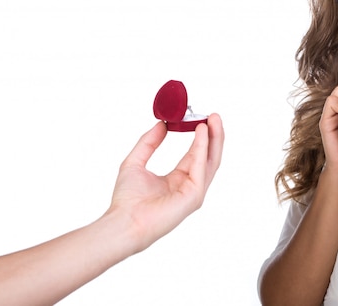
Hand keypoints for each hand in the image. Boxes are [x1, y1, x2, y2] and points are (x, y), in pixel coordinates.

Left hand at [107, 114, 223, 252]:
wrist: (123, 221)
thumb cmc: (126, 200)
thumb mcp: (135, 162)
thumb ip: (149, 143)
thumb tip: (161, 125)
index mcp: (177, 180)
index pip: (195, 154)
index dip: (200, 136)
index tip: (200, 117)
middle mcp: (189, 185)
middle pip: (208, 156)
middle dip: (213, 134)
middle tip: (214, 115)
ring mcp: (194, 192)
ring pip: (211, 161)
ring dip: (214, 138)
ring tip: (214, 119)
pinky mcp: (194, 196)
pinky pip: (201, 167)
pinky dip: (202, 148)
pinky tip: (201, 132)